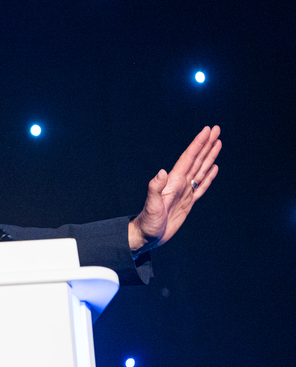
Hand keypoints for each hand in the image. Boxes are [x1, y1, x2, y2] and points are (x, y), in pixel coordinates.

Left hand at [129, 126, 220, 252]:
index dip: (198, 144)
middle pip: (197, 160)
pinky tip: (213, 168)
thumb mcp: (151, 206)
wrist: (148, 236)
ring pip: (200, 170)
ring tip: (218, 143)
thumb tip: (161, 172)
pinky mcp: (187, 202)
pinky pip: (201, 186)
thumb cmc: (148, 223)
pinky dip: (208, 177)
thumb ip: (155, 188)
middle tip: (216, 130)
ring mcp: (184, 192)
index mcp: (173, 182)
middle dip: (206, 144)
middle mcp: (179, 184)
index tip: (207, 131)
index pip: (188, 158)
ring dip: (209, 156)